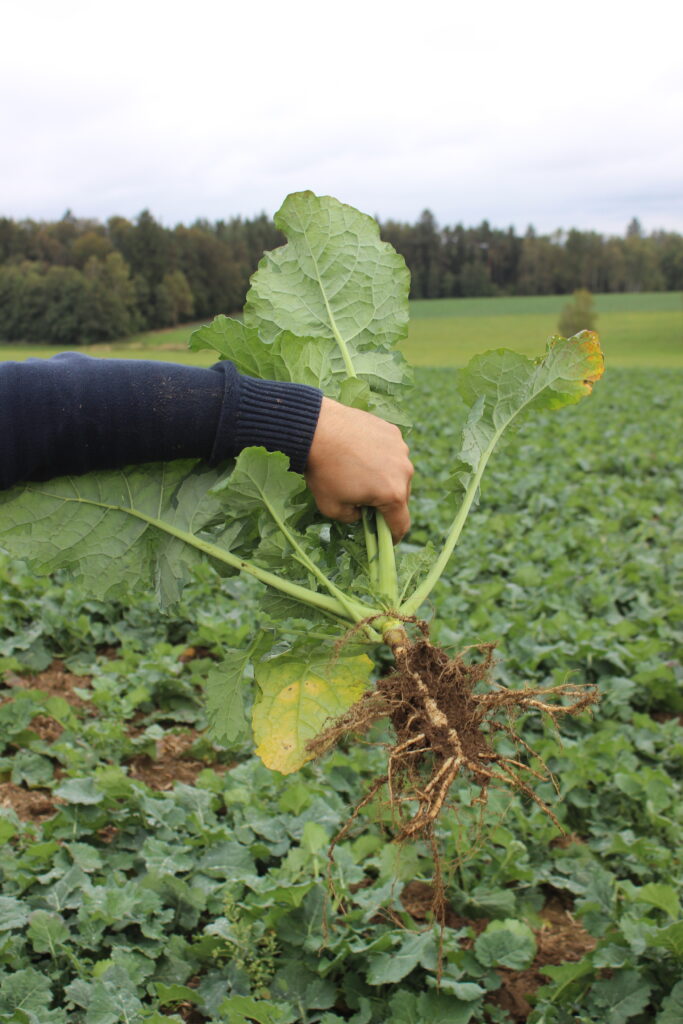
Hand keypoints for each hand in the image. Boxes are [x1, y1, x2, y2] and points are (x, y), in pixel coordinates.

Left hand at [305, 398, 413, 541]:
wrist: (315, 429)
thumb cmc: (323, 471)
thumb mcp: (332, 508)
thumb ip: (352, 518)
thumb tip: (360, 513)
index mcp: (393, 494)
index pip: (401, 524)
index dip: (393, 535)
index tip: (386, 538)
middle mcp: (404, 470)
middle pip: (400, 496)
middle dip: (385, 503)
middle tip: (364, 500)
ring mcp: (400, 448)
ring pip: (396, 472)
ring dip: (384, 477)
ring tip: (359, 472)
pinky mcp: (391, 431)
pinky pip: (390, 451)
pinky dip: (380, 456)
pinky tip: (360, 452)